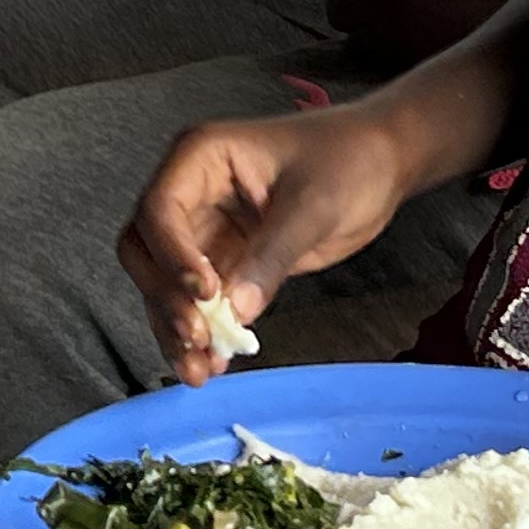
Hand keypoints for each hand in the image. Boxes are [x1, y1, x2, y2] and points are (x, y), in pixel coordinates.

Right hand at [119, 103, 417, 380]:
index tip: (205, 294)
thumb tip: (236, 310)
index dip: (172, 255)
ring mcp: (205, 227)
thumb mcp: (314, 204)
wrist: (382, 162)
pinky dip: (200, 332)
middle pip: (146, 250)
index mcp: (201, 156)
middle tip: (199, 338)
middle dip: (165, 298)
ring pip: (163, 283)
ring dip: (173, 327)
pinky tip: (213, 364)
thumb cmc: (349, 159)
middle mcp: (191, 191)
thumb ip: (272, 255)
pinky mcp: (224, 259)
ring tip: (199, 371)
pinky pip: (197, 300)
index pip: (159, 210)